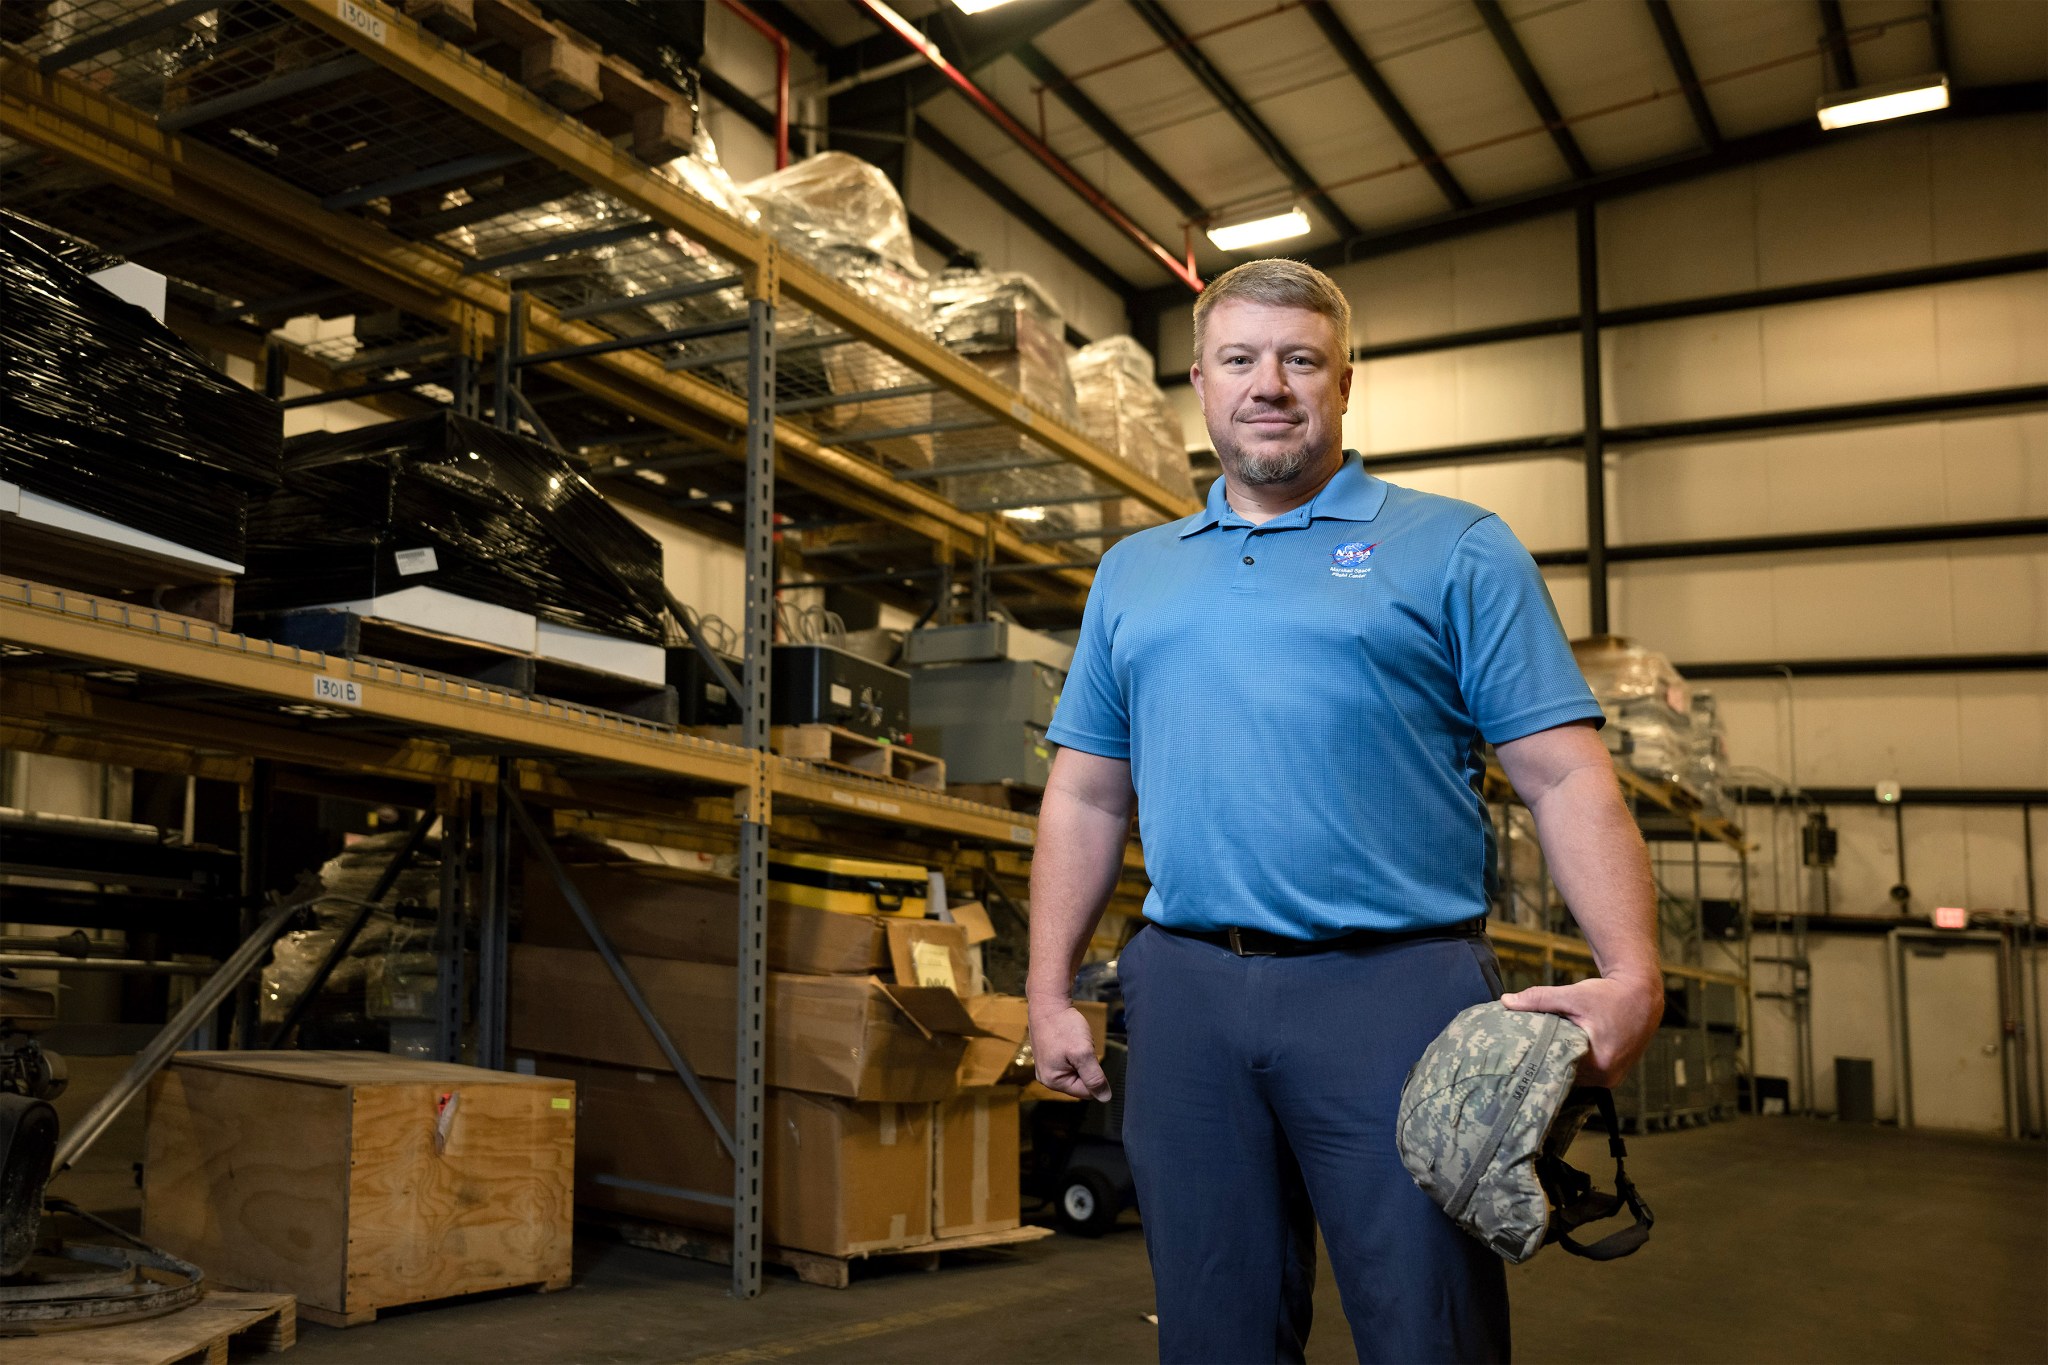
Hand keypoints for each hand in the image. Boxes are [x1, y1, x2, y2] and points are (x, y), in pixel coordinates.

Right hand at [1029, 1002, 1110, 1100]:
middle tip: (1081, 1048)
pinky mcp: (1049, 1057)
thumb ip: (1094, 1077)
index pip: (1086, 1092)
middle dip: (1087, 1067)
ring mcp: (1046, 1067)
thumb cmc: (1063, 1026)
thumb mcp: (1083, 1053)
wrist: (1048, 1002)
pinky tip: (1070, 1041)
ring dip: (1082, 1059)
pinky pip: (1070, 1063)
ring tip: (1075, 1042)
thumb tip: (1105, 1098)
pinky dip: (1075, 1053)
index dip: (1095, 1077)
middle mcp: (1047, 1078)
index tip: (1090, 1057)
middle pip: (1080, 1084)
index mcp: (1053, 1081)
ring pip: (1076, 1072)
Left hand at [1501, 975, 1663, 1086]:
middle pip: (1567, 1075)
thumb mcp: (1573, 995)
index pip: (1559, 1071)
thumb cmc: (1609, 994)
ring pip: (1576, 1074)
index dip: (1537, 1063)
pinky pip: (1587, 1071)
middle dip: (1547, 1063)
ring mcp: (1612, 1077)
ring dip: (1561, 1063)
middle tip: (1520, 1056)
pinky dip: (1574, 1061)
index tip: (1517, 1058)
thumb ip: (1539, 999)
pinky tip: (1558, 1051)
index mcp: (1599, 1064)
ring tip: (1536, 1054)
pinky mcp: (1614, 1072)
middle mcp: (1608, 1077)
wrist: (1642, 993)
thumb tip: (1506, 1000)